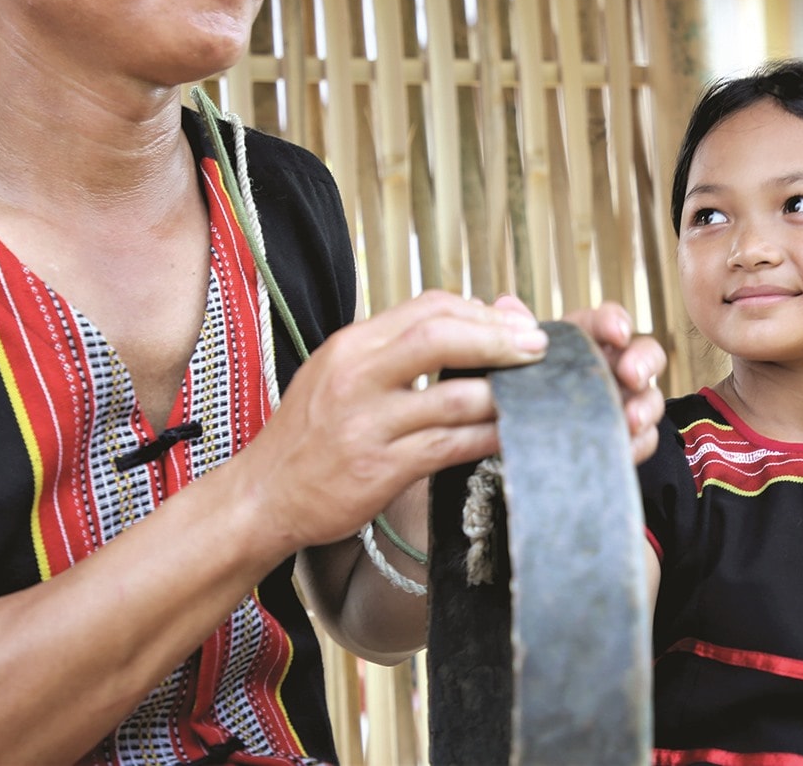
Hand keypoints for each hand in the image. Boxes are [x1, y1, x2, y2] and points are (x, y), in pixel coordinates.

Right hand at [237, 291, 548, 557]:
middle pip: (442, 337)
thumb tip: (478, 314)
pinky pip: (449, 447)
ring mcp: (368, 424)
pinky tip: (510, 434)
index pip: (427, 307)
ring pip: (454, 397)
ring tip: (535, 392)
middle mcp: (357, 377)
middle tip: (539, 347)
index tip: (512, 325)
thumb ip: (402, 345)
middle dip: (500, 339)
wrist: (263, 495)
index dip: (479, 312)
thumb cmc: (311, 433)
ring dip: (503, 393)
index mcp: (351, 344)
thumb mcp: (343, 372)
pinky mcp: (380, 469)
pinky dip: (487, 437)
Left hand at [496, 295, 666, 463]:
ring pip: (651, 397)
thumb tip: (506, 303)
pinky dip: (637, 443)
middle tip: (631, 375)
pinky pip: (644, 438)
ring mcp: (624, 401)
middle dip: (643, 361)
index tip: (616, 333)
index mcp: (589, 340)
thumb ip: (515, 331)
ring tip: (630, 420)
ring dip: (645, 406)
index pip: (609, 320)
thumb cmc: (528, 387)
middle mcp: (614, 366)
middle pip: (646, 353)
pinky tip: (623, 448)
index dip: (616, 322)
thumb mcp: (517, 360)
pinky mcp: (626, 436)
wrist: (524, 433)